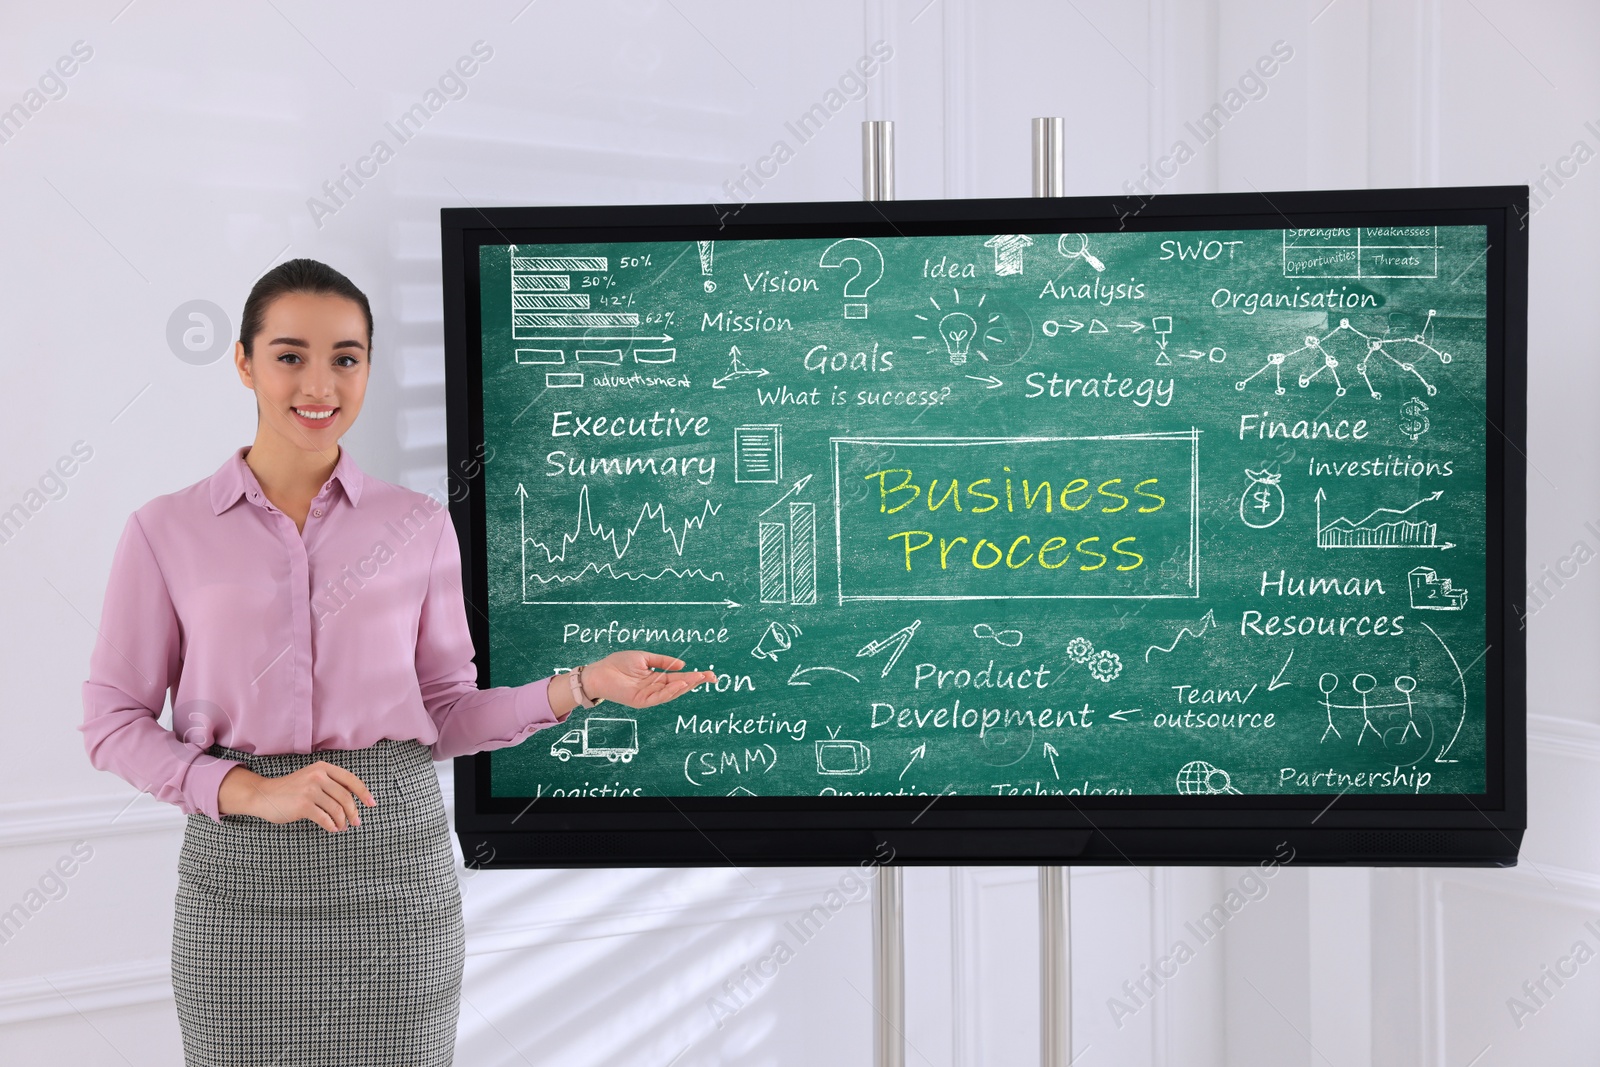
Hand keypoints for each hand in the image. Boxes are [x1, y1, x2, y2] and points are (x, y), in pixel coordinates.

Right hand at [217, 762, 376, 832]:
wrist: (264, 795)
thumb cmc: (291, 790)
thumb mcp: (312, 779)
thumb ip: (331, 784)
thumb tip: (355, 800)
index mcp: (323, 768)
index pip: (351, 780)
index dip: (364, 793)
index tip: (371, 804)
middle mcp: (318, 776)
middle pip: (346, 797)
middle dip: (354, 812)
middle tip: (357, 822)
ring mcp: (310, 790)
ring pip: (337, 809)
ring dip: (343, 821)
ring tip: (343, 827)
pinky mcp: (303, 805)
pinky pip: (325, 818)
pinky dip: (332, 826)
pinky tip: (333, 829)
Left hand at [580, 651, 716, 708]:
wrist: (599, 671)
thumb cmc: (618, 664)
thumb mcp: (644, 658)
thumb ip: (663, 661)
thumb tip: (682, 664)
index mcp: (656, 678)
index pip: (679, 677)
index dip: (695, 676)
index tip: (710, 674)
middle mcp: (655, 688)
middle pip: (679, 686)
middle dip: (696, 682)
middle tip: (712, 677)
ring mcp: (649, 696)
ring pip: (671, 693)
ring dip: (685, 686)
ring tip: (697, 678)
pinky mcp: (641, 701)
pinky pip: (659, 698)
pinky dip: (671, 692)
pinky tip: (680, 684)